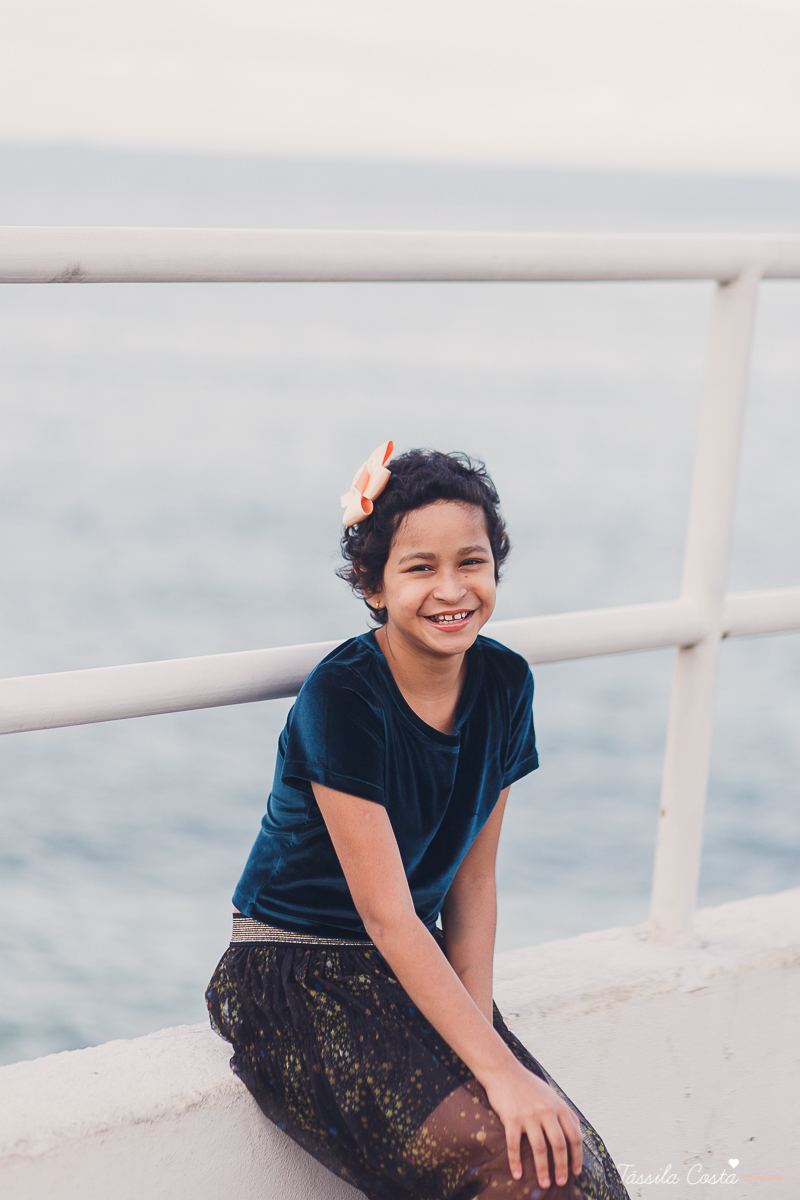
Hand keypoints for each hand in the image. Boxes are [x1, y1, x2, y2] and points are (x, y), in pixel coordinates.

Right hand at [482, 1058, 582, 1186]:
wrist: (503, 1070)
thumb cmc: (528, 1085)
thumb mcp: (551, 1095)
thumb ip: (564, 1113)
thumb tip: (578, 1134)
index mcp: (558, 1106)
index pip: (574, 1136)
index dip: (577, 1156)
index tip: (576, 1171)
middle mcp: (546, 1111)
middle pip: (559, 1145)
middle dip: (562, 1167)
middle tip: (561, 1182)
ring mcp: (528, 1115)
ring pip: (539, 1148)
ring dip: (543, 1169)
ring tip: (545, 1184)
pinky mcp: (511, 1118)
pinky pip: (515, 1145)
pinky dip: (516, 1162)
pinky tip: (517, 1175)